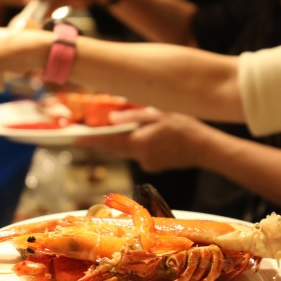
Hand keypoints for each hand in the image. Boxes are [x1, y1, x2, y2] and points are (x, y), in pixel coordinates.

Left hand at [75, 108, 210, 171]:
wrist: (205, 149)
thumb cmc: (184, 127)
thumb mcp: (159, 114)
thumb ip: (134, 116)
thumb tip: (111, 119)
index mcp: (139, 142)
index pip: (109, 141)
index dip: (90, 140)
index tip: (74, 140)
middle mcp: (140, 156)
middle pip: (115, 148)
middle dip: (102, 140)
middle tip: (87, 133)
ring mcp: (147, 163)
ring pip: (128, 150)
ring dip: (122, 141)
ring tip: (120, 129)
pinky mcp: (154, 166)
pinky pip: (140, 153)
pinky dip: (139, 144)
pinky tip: (151, 136)